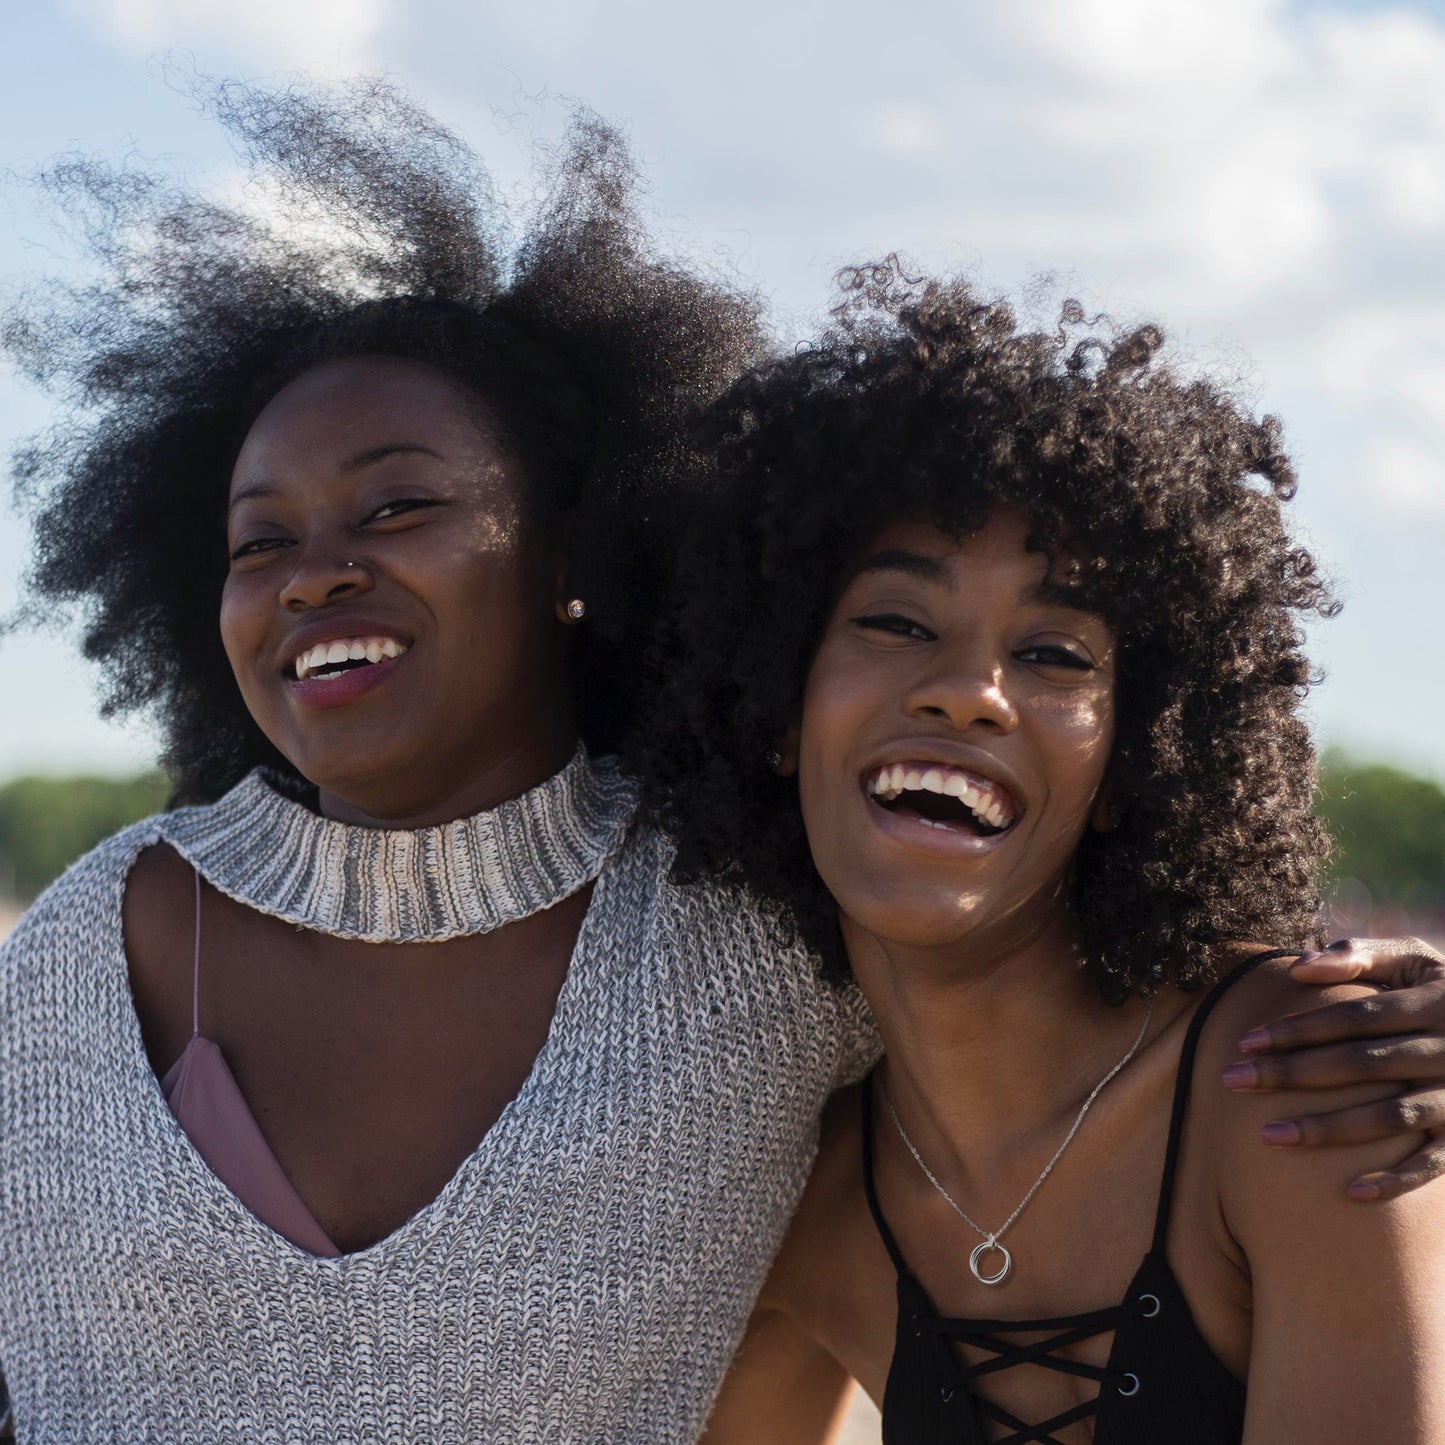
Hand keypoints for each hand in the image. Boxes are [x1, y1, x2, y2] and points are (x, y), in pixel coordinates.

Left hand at [1221, 937, 1444, 1199]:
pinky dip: (1397, 1178)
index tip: (1245, 1042)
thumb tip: (1297, 965)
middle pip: (1360, 1064)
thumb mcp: (1414, 959)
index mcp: (1431, 1001)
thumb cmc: (1443, 989)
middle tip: (1231, 1080)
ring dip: (1329, 1128)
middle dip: (1293, 1073)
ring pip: (1390, 1116)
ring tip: (1268, 1136)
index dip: (1300, 1028)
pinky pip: (1435, 1163)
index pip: (1354, 1016)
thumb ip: (1358, 955)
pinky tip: (1350, 1192)